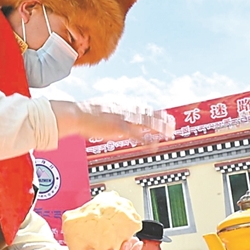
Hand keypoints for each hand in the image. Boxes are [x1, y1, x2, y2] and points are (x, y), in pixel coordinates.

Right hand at [50, 101, 172, 142]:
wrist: (77, 114)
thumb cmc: (84, 112)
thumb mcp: (101, 106)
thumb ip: (111, 110)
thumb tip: (114, 115)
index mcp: (122, 103)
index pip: (143, 107)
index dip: (154, 113)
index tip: (162, 116)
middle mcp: (126, 109)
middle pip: (150, 113)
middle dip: (162, 119)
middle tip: (172, 124)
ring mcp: (124, 118)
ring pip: (148, 122)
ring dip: (161, 128)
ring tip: (170, 133)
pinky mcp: (119, 128)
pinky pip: (137, 136)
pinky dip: (147, 141)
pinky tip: (154, 146)